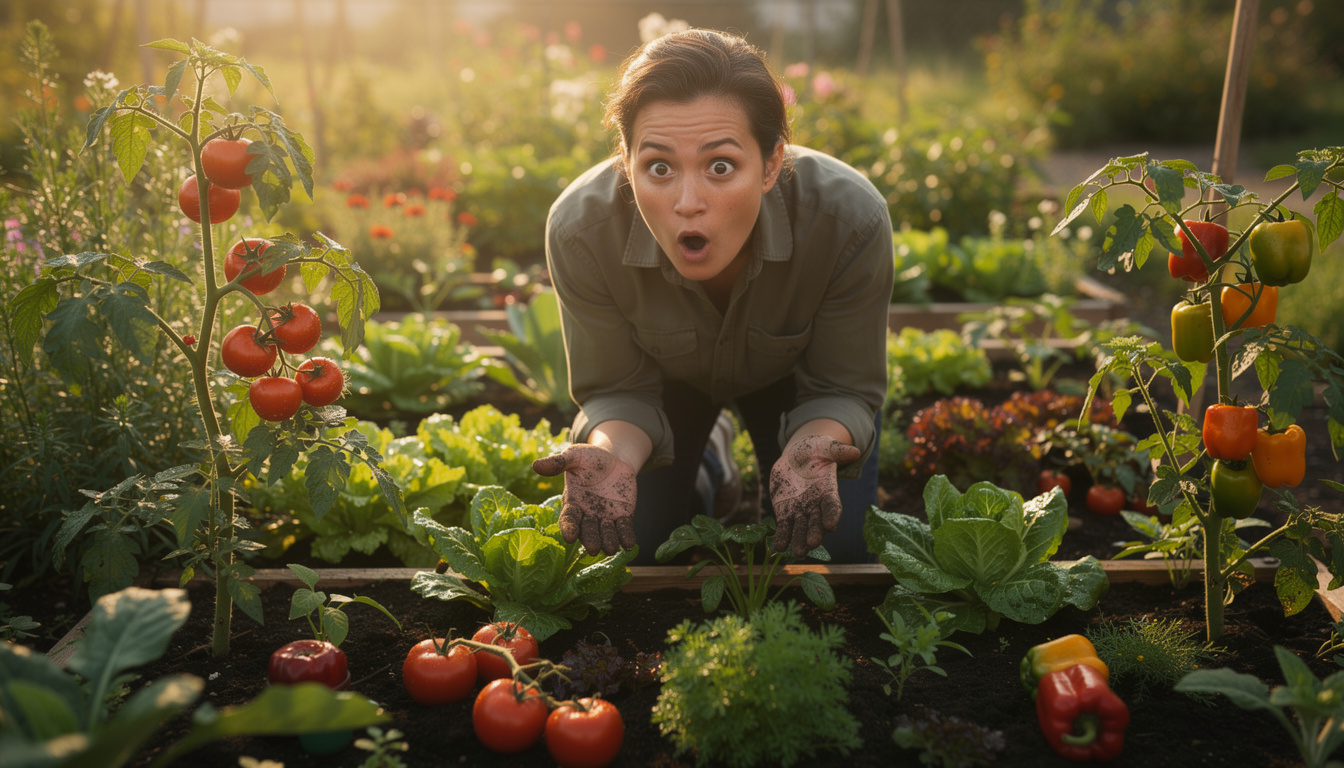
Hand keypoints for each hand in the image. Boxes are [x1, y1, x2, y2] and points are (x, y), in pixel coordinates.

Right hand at [532, 444, 637, 555]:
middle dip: (591, 540)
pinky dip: (626, 537)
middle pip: (587, 531)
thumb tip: (535, 465)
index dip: (568, 528)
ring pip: (606, 534)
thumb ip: (559, 462)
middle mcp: (588, 515)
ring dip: (608, 541)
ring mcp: (605, 518)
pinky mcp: (623, 517)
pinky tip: (629, 543)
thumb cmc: (589, 458)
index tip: (569, 537)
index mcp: (573, 503)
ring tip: (611, 548)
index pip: (568, 519)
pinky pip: (624, 529)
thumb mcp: (574, 456)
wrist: (614, 459)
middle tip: (594, 548)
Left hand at [768, 436, 860, 556]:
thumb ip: (837, 451)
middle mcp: (816, 506)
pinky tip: (778, 548)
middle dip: (815, 532)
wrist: (796, 457)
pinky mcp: (785, 513)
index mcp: (827, 491)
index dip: (832, 515)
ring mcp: (800, 511)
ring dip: (799, 541)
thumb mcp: (825, 446)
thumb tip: (855, 451)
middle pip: (817, 522)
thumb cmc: (815, 450)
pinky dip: (782, 538)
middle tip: (812, 543)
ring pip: (800, 529)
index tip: (831, 525)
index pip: (832, 506)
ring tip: (797, 553)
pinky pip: (784, 528)